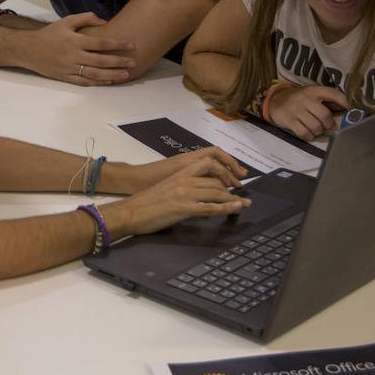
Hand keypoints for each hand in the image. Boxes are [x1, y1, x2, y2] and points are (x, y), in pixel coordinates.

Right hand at [19, 12, 134, 84]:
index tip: (131, 45)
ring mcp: (69, 68)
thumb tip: (104, 21)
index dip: (117, 44)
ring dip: (111, 75)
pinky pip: (83, 82)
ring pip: (94, 74)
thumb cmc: (50, 34)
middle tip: (133, 62)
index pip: (101, 43)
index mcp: (75, 40)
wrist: (29, 50)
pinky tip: (108, 82)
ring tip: (125, 75)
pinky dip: (97, 83)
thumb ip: (85, 18)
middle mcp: (74, 55)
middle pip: (100, 61)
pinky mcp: (65, 77)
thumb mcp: (66, 21)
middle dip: (118, 62)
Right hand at [101, 155, 250, 236]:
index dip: (226, 169)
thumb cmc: (145, 202)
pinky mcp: (183, 208)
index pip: (209, 163)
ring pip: (217, 192)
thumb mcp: (167, 187)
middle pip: (216, 179)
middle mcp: (184, 179)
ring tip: (245, 204)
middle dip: (232, 186)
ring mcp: (184, 193)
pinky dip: (226, 208)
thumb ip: (182, 185)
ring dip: (233, 199)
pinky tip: (236, 209)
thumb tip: (197, 192)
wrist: (129, 212)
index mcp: (180, 172)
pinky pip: (210, 208)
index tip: (234, 178)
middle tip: (241, 194)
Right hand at [267, 85, 349, 139]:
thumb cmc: (299, 99)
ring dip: (318, 131)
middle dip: (329, 124)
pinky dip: (309, 136)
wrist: (275, 101)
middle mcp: (305, 99)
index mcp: (314, 90)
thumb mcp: (312, 94)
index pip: (334, 94)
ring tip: (316, 128)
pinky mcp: (289, 120)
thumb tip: (346, 109)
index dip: (345, 102)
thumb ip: (327, 100)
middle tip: (327, 126)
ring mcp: (296, 110)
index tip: (350, 109)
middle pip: (325, 115)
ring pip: (315, 126)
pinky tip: (308, 132)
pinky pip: (304, 133)